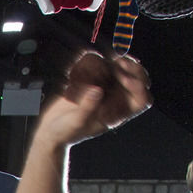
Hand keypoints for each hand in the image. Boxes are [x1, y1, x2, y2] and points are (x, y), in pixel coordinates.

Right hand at [37, 52, 152, 149]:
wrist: (50, 127)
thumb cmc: (66, 130)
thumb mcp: (76, 122)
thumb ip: (87, 108)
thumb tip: (97, 91)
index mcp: (120, 112)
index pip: (142, 99)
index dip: (139, 86)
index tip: (125, 79)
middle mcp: (116, 97)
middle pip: (138, 77)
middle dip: (132, 67)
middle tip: (119, 61)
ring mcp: (106, 85)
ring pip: (118, 65)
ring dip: (104, 65)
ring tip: (82, 78)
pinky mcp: (92, 77)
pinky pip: (97, 61)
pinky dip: (87, 64)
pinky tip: (74, 75)